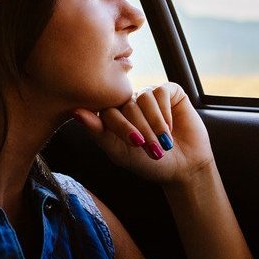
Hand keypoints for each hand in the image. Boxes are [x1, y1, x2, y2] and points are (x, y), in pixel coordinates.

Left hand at [71, 82, 215, 191]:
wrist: (182, 167)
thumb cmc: (147, 163)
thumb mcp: (119, 152)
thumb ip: (98, 132)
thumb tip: (75, 112)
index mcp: (114, 114)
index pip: (108, 110)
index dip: (121, 126)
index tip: (135, 143)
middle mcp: (130, 102)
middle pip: (127, 104)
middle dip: (141, 129)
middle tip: (151, 148)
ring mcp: (149, 95)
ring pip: (145, 97)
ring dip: (155, 123)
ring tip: (163, 141)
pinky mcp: (169, 91)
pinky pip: (162, 92)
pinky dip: (165, 112)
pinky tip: (170, 126)